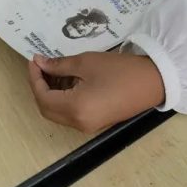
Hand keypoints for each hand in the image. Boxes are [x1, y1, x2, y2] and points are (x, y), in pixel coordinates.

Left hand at [27, 51, 164, 133]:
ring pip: (58, 113)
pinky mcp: (96, 123)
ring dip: (51, 93)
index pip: (43, 97)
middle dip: (40, 87)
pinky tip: (68, 80)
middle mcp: (78, 123)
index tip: (34, 60)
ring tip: (54, 70)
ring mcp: (87, 126)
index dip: (35, 79)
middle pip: (47, 109)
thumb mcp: (87, 62)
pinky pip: (71, 114)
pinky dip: (63, 99)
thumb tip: (40, 63)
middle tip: (41, 65)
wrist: (152, 82)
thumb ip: (60, 65)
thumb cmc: (119, 70)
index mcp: (75, 109)